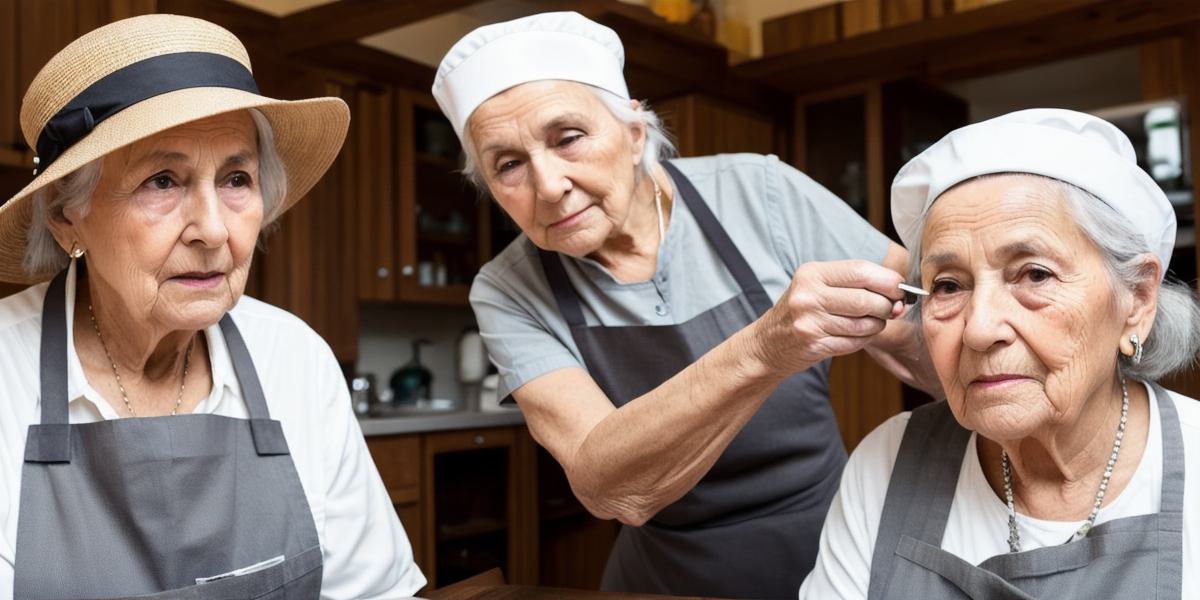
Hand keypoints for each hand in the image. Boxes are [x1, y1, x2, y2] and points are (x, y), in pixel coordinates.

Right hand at [751, 259, 904, 373]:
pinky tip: (855, 336)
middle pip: (866, 299)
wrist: (767, 344)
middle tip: (890, 310)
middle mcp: (807, 296)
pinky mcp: (814, 344)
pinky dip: (863, 339)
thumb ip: (855, 284)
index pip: (861, 271)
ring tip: (870, 323)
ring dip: (877, 325)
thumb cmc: (801, 311)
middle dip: (887, 307)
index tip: (900, 289)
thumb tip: (900, 293)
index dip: (888, 281)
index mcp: (811, 274)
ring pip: (864, 324)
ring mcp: (809, 322)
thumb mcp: (818, 286)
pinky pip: (855, 342)